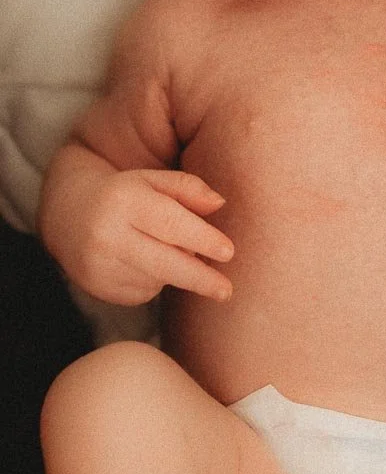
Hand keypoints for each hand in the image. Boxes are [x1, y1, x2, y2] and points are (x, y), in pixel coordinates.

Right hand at [40, 156, 233, 304]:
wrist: (68, 215)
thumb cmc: (124, 195)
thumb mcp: (152, 180)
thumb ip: (188, 187)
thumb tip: (220, 203)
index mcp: (124, 200)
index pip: (170, 222)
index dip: (202, 239)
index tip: (228, 252)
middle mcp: (108, 234)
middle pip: (163, 262)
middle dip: (199, 278)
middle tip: (226, 291)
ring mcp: (100, 265)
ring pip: (156, 278)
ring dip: (176, 271)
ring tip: (163, 248)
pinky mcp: (99, 287)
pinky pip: (142, 292)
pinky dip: (155, 282)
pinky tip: (142, 263)